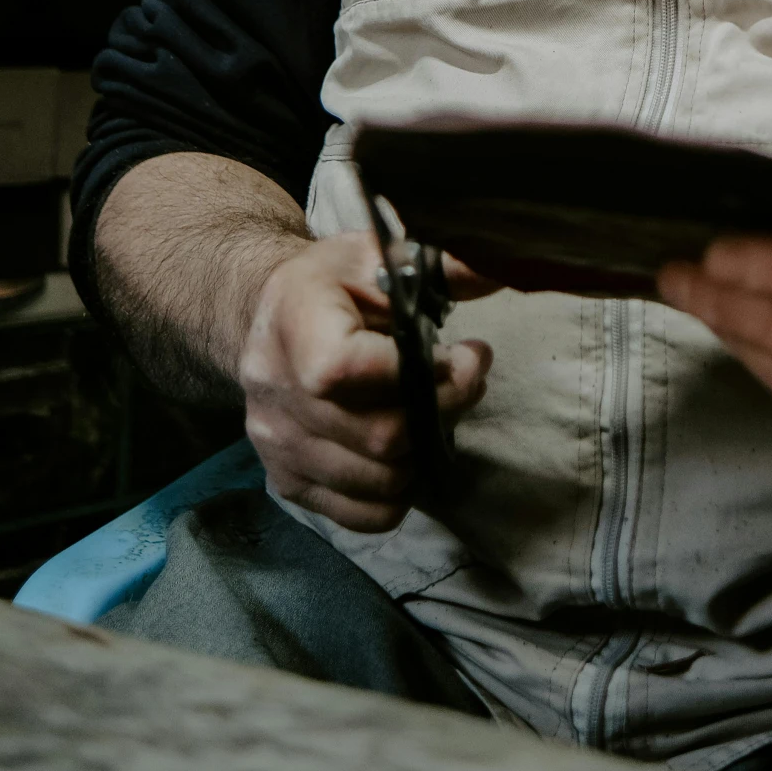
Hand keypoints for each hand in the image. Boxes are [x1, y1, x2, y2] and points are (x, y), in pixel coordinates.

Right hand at [239, 229, 494, 533]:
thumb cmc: (331, 284)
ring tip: (436, 408)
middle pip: (380, 436)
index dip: (417, 374)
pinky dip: (400, 491)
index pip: (344, 371)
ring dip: (426, 451)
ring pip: (381, 482)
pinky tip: (406, 447)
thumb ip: (444, 265)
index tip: (460, 355)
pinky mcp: (287, 481)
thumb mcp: (381, 255)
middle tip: (466, 378)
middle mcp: (275, 392)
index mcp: (293, 324)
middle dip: (444, 409)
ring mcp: (277, 445)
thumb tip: (506, 266)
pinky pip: (363, 515)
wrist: (266, 316)